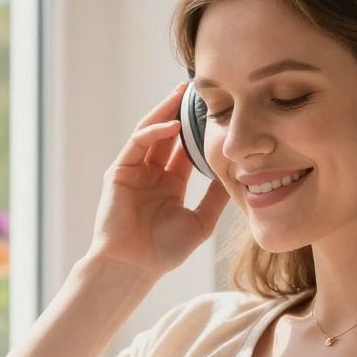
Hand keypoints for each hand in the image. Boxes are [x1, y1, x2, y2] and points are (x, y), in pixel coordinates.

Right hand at [85, 81, 228, 278]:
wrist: (134, 266)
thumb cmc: (164, 251)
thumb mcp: (200, 221)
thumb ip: (215, 197)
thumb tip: (237, 175)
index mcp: (170, 184)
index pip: (186, 148)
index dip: (199, 130)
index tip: (217, 113)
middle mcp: (152, 173)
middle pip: (168, 134)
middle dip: (181, 111)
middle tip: (199, 90)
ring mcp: (134, 171)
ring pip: (151, 132)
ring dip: (165, 111)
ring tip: (183, 94)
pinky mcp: (119, 171)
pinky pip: (137, 144)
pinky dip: (154, 132)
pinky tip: (173, 125)